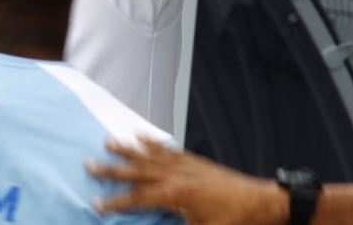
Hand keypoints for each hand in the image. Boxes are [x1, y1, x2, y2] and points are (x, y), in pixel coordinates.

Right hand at [86, 137, 288, 224]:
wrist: (264, 203)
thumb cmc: (236, 222)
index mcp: (176, 194)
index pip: (137, 198)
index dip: (115, 202)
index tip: (95, 204)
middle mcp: (176, 175)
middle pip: (136, 171)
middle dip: (111, 169)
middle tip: (89, 164)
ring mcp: (185, 165)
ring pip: (149, 155)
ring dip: (127, 149)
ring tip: (108, 142)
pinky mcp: (195, 162)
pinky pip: (168, 149)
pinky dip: (153, 143)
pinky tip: (142, 136)